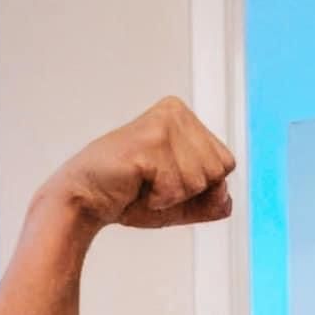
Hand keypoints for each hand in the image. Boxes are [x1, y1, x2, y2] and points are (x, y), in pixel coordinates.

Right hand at [45, 95, 235, 230]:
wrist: (88, 201)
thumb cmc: (131, 196)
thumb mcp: (182, 202)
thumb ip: (212, 202)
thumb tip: (226, 197)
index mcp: (186, 118)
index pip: (226, 163)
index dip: (202, 187)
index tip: (168, 181)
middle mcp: (176, 112)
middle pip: (218, 171)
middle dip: (189, 192)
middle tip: (155, 183)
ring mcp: (163, 124)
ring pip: (200, 180)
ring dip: (172, 196)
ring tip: (145, 184)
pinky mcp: (149, 141)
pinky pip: (177, 188)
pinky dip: (159, 199)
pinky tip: (137, 185)